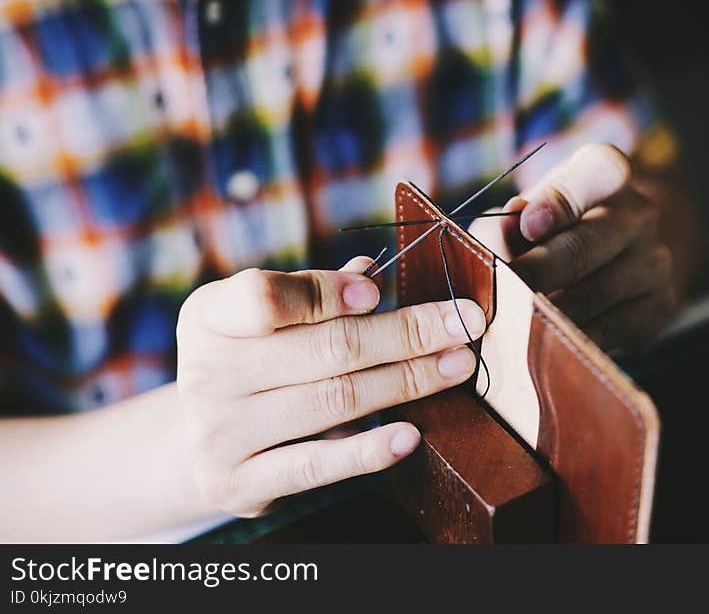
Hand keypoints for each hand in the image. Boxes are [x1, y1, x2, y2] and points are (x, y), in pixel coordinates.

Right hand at [176, 258, 485, 516]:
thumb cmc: (249, 364)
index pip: (266, 297)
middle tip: (464, 323)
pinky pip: (317, 465)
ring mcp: (220, 433)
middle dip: (405, 334)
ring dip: (408, 381)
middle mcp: (206, 373)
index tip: (380, 292)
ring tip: (457, 366)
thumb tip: (371, 273)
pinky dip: (369, 450)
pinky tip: (411, 434)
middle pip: (325, 348)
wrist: (198, 443)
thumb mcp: (265, 320)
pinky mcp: (239, 483)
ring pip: (335, 400)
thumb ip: (313, 294)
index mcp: (210, 317)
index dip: (327, 293)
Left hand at [470, 143, 676, 352]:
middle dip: (539, 271)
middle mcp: (640, 213)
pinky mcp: (659, 306)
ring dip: (550, 312)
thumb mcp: (522, 215)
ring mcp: (655, 261)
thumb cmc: (550, 231)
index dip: (560, 200)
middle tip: (506, 292)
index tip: (528, 225)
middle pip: (586, 244)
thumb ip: (505, 225)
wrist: (608, 261)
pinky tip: (548, 343)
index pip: (598, 171)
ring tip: (516, 322)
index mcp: (606, 174)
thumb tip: (500, 238)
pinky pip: (610, 331)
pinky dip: (573, 340)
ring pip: (595, 293)